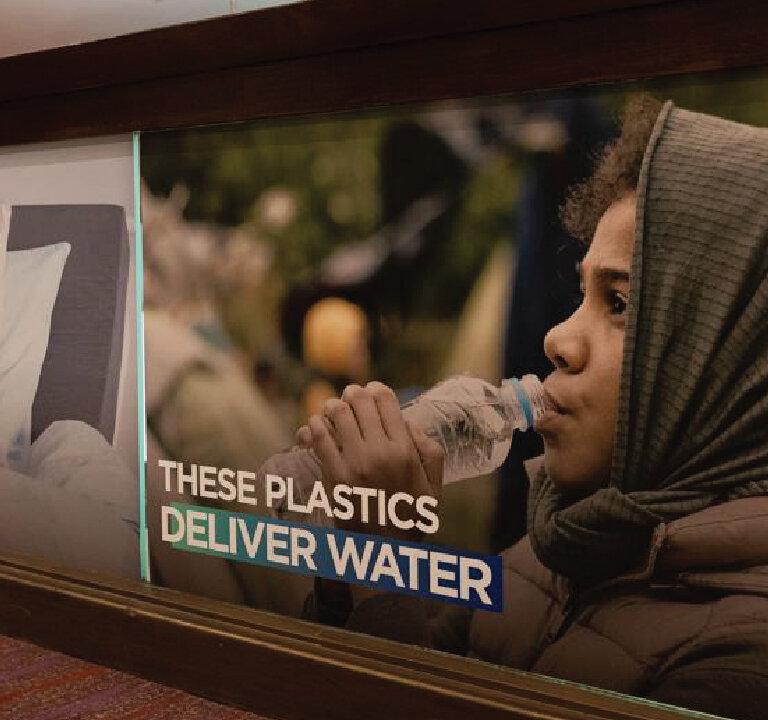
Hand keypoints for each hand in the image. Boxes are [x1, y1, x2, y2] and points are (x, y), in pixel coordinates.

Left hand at [296, 381, 443, 538]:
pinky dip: (313, 427)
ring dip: (332, 408)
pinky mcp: (335, 477)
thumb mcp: (434, 486)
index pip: (386, 402)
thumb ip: (430, 450)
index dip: (377, 390)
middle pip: (360, 402)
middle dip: (352, 394)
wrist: (384, 551)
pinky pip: (319, 439)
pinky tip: (314, 427)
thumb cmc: (410, 518)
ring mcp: (356, 464)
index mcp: (405, 450)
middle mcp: (381, 452)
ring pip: (337, 415)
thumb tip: (408, 422)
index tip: (372, 390)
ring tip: (332, 411)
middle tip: (349, 397)